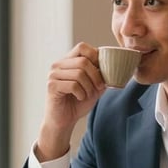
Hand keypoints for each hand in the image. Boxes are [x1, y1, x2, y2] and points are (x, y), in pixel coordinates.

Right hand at [36, 43, 105, 160]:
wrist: (64, 121)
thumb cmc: (78, 102)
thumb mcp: (94, 86)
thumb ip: (101, 74)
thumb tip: (115, 64)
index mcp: (68, 60)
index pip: (82, 47)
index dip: (95, 57)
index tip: (102, 72)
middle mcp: (58, 64)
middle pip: (83, 61)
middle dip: (96, 76)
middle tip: (98, 88)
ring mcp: (53, 74)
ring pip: (79, 73)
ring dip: (89, 87)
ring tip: (88, 95)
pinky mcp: (51, 86)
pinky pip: (73, 85)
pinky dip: (81, 94)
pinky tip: (80, 98)